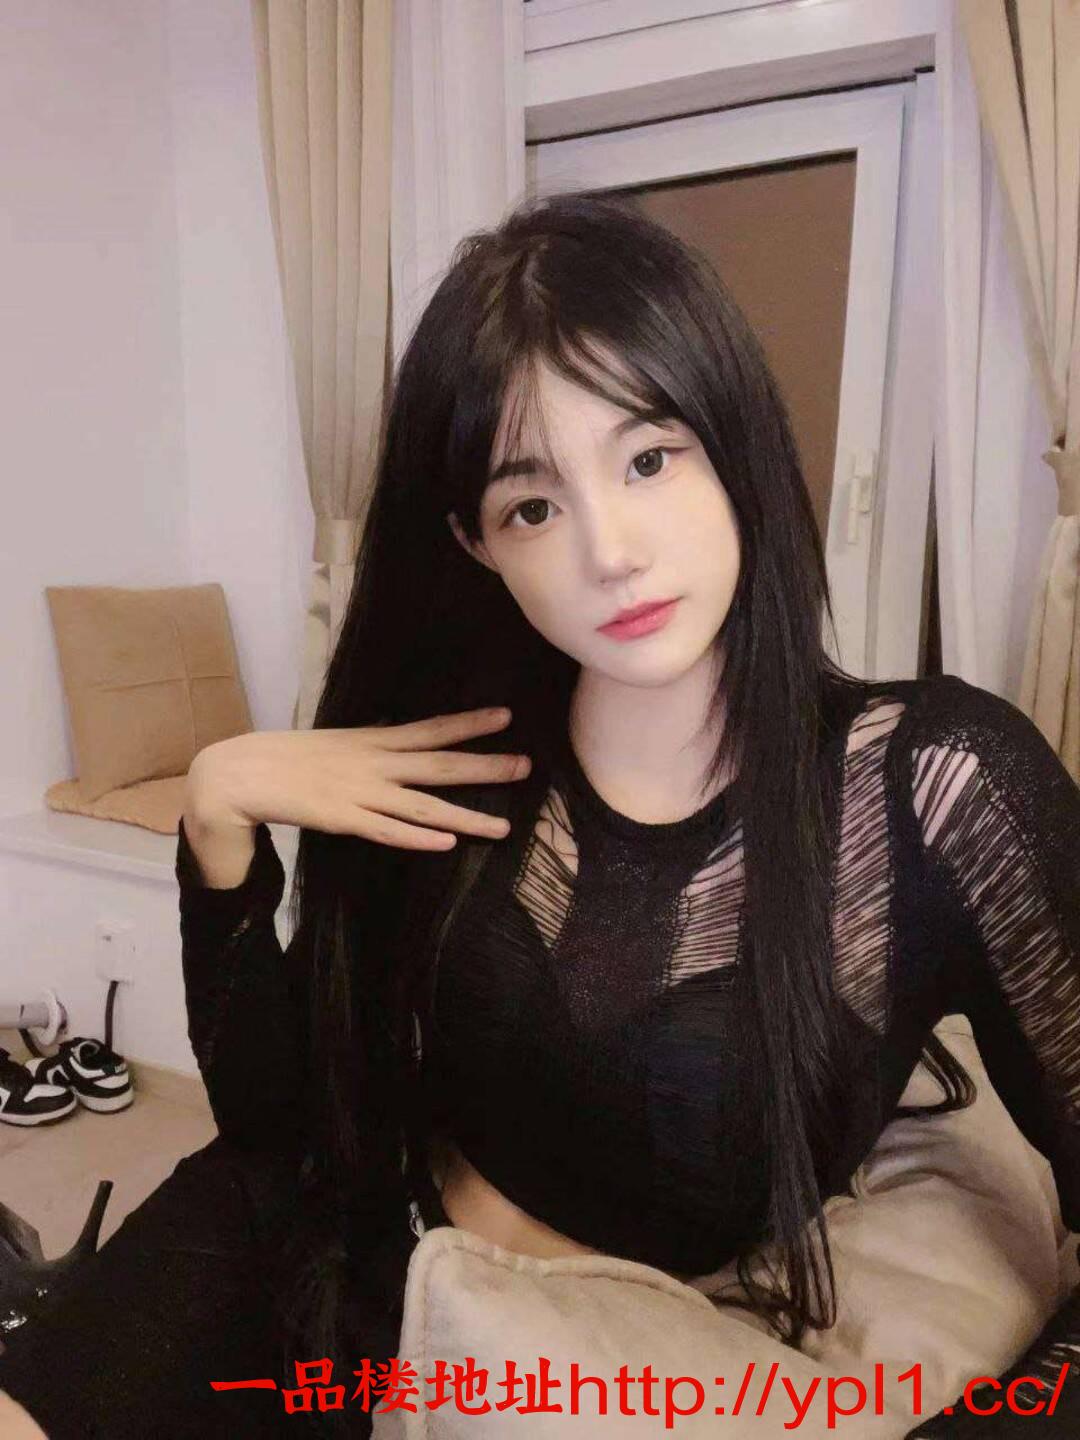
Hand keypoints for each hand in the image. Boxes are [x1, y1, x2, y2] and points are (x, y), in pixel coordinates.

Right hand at [186, 707, 530, 851]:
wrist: (238, 773)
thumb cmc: (287, 760)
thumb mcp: (336, 744)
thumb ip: (370, 749)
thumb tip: (399, 750)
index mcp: (371, 741)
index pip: (431, 729)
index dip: (469, 723)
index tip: (507, 714)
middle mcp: (373, 764)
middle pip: (440, 765)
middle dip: (485, 767)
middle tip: (527, 766)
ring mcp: (360, 794)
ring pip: (423, 807)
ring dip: (466, 817)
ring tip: (504, 827)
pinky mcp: (342, 821)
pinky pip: (387, 833)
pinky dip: (416, 839)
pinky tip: (446, 843)